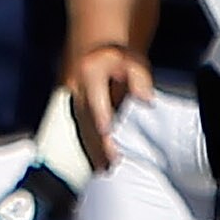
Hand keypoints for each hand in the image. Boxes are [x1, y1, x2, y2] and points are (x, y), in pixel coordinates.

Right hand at [69, 42, 151, 171]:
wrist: (94, 51)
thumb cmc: (117, 57)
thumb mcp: (133, 61)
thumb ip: (140, 79)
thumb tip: (146, 99)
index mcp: (90, 73)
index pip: (96, 99)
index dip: (101, 117)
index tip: (108, 133)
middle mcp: (77, 89)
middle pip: (87, 119)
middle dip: (99, 141)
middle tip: (112, 162)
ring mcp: (74, 100)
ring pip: (82, 128)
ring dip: (92, 149)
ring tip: (105, 169)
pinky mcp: (76, 110)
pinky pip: (81, 131)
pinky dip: (89, 147)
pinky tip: (98, 162)